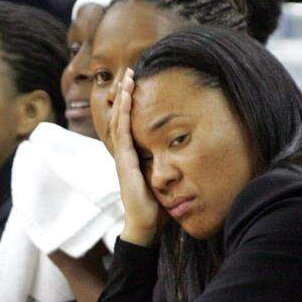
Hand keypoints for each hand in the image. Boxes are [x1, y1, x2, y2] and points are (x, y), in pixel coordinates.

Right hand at [108, 69, 161, 245]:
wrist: (144, 227)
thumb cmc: (154, 209)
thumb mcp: (161, 182)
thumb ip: (165, 168)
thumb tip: (182, 157)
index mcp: (131, 159)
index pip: (127, 126)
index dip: (129, 106)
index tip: (135, 87)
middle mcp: (123, 155)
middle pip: (120, 117)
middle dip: (124, 95)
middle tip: (129, 74)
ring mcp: (121, 158)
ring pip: (119, 120)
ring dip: (123, 98)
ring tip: (127, 78)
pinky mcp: (124, 162)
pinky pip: (122, 132)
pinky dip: (124, 112)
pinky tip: (127, 98)